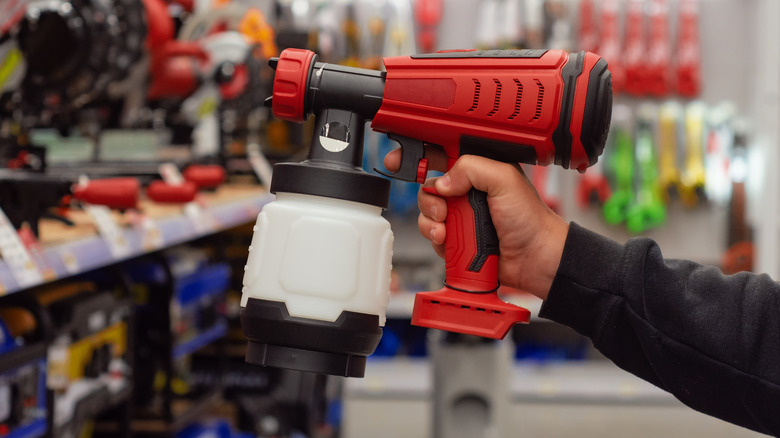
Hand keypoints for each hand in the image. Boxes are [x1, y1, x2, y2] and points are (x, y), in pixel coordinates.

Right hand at [384, 147, 568, 299]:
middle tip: (443, 209)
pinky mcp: (457, 239)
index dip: (419, 154)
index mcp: (478, 170)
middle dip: (430, 200)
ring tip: (447, 230)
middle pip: (428, 187)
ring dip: (432, 222)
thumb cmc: (530, 219)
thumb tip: (442, 182)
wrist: (535, 258)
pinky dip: (436, 240)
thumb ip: (471, 168)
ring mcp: (461, 216)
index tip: (400, 160)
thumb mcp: (504, 179)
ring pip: (427, 213)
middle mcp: (467, 191)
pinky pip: (432, 236)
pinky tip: (449, 241)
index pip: (442, 155)